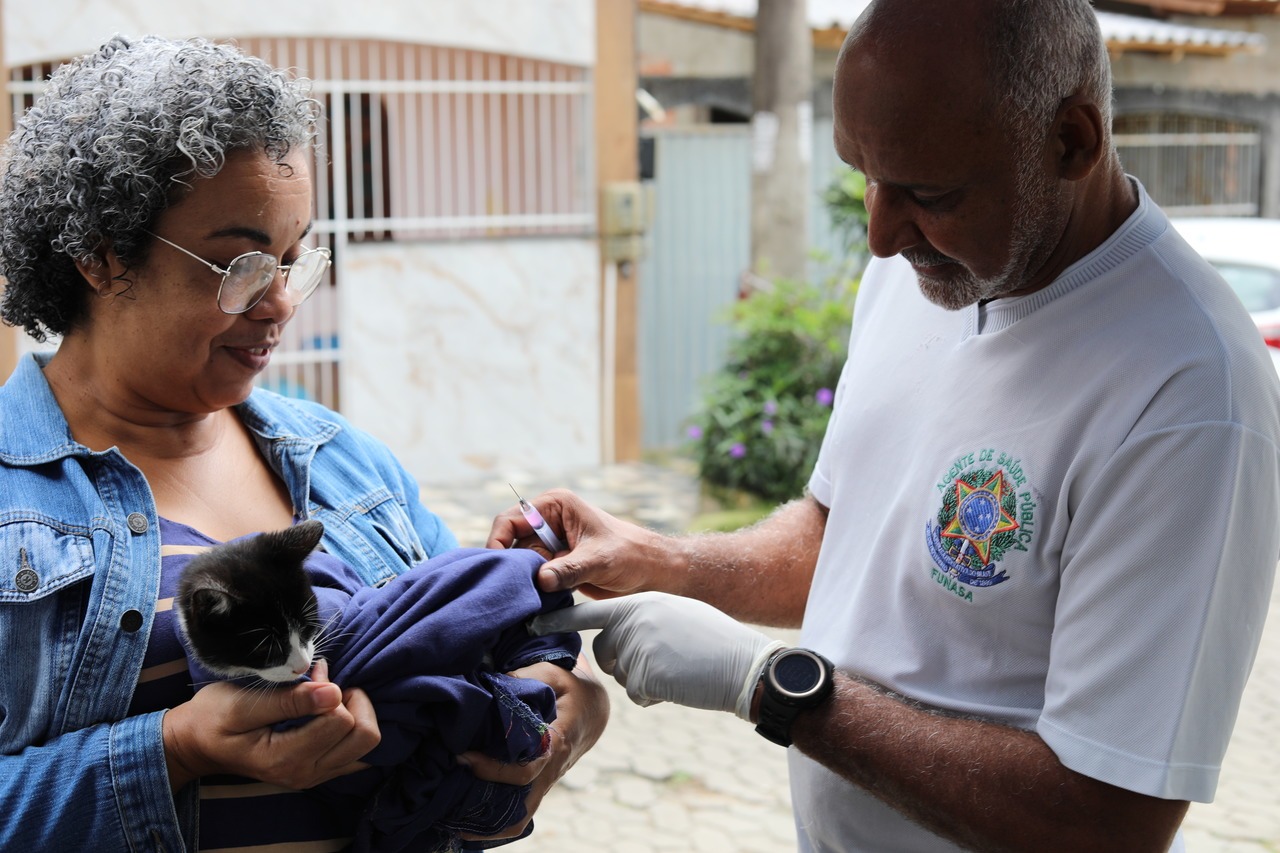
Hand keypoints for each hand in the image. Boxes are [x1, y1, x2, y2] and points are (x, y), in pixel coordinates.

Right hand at [162, 659, 379, 791]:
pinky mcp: (319, 771)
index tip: (311, 677)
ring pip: (367, 745)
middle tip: (324, 685)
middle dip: (352, 702)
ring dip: (355, 714)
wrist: (197, 745)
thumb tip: (333, 692)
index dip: (331, 690)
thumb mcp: (242, 704)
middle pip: (365, 736)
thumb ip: (289, 701)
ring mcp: (315, 776)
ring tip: (325, 698)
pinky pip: (357, 752)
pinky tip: (330, 713)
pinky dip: (353, 728)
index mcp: (286, 758)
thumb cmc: (213, 717)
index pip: (340, 721)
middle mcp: (306, 773)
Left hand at [457, 656, 608, 842]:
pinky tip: (468, 817)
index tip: (464, 756)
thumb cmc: (571, 689)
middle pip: (522, 809)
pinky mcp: (539, 784)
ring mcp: (546, 782)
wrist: (594, 709)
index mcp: (556, 744)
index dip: (492, 769)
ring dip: (490, 824)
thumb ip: (523, 678)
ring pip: (520, 817)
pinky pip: (519, 811)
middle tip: (451, 797)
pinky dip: (496, 819)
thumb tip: (491, 685)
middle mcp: (551, 770)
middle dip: (487, 810)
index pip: (524, 770)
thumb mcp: (553, 674)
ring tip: (452, 820)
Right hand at [486, 488, 672, 597]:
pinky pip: (533, 577)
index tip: (497, 565)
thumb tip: (542, 581)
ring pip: (521, 563)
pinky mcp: (555, 565)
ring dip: (523, 580)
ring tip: (525, 597)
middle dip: (512, 566)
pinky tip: (534, 601)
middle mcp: (547, 522)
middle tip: (511, 589)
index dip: (498, 540)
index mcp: (555, 506)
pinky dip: (532, 589)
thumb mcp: (599, 559)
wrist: (650, 571)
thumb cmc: (631, 554)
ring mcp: (550, 545)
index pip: (512, 519)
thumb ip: (569, 569)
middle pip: (511, 543)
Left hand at [529, 592, 784, 718]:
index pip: (590, 612)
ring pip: (621, 674)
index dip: (560, 620)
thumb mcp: (675, 614)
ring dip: (643, 678)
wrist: (744, 664)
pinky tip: (681, 683)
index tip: (529, 623)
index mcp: (638, 603)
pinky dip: (656, 695)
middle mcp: (632, 622)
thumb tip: (616, 638)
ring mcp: (637, 649)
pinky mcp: (644, 677)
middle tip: (664, 658)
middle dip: (625, 661)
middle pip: (606, 650)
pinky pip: (636, 694)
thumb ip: (642, 619)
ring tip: (677, 667)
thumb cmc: (714, 638)